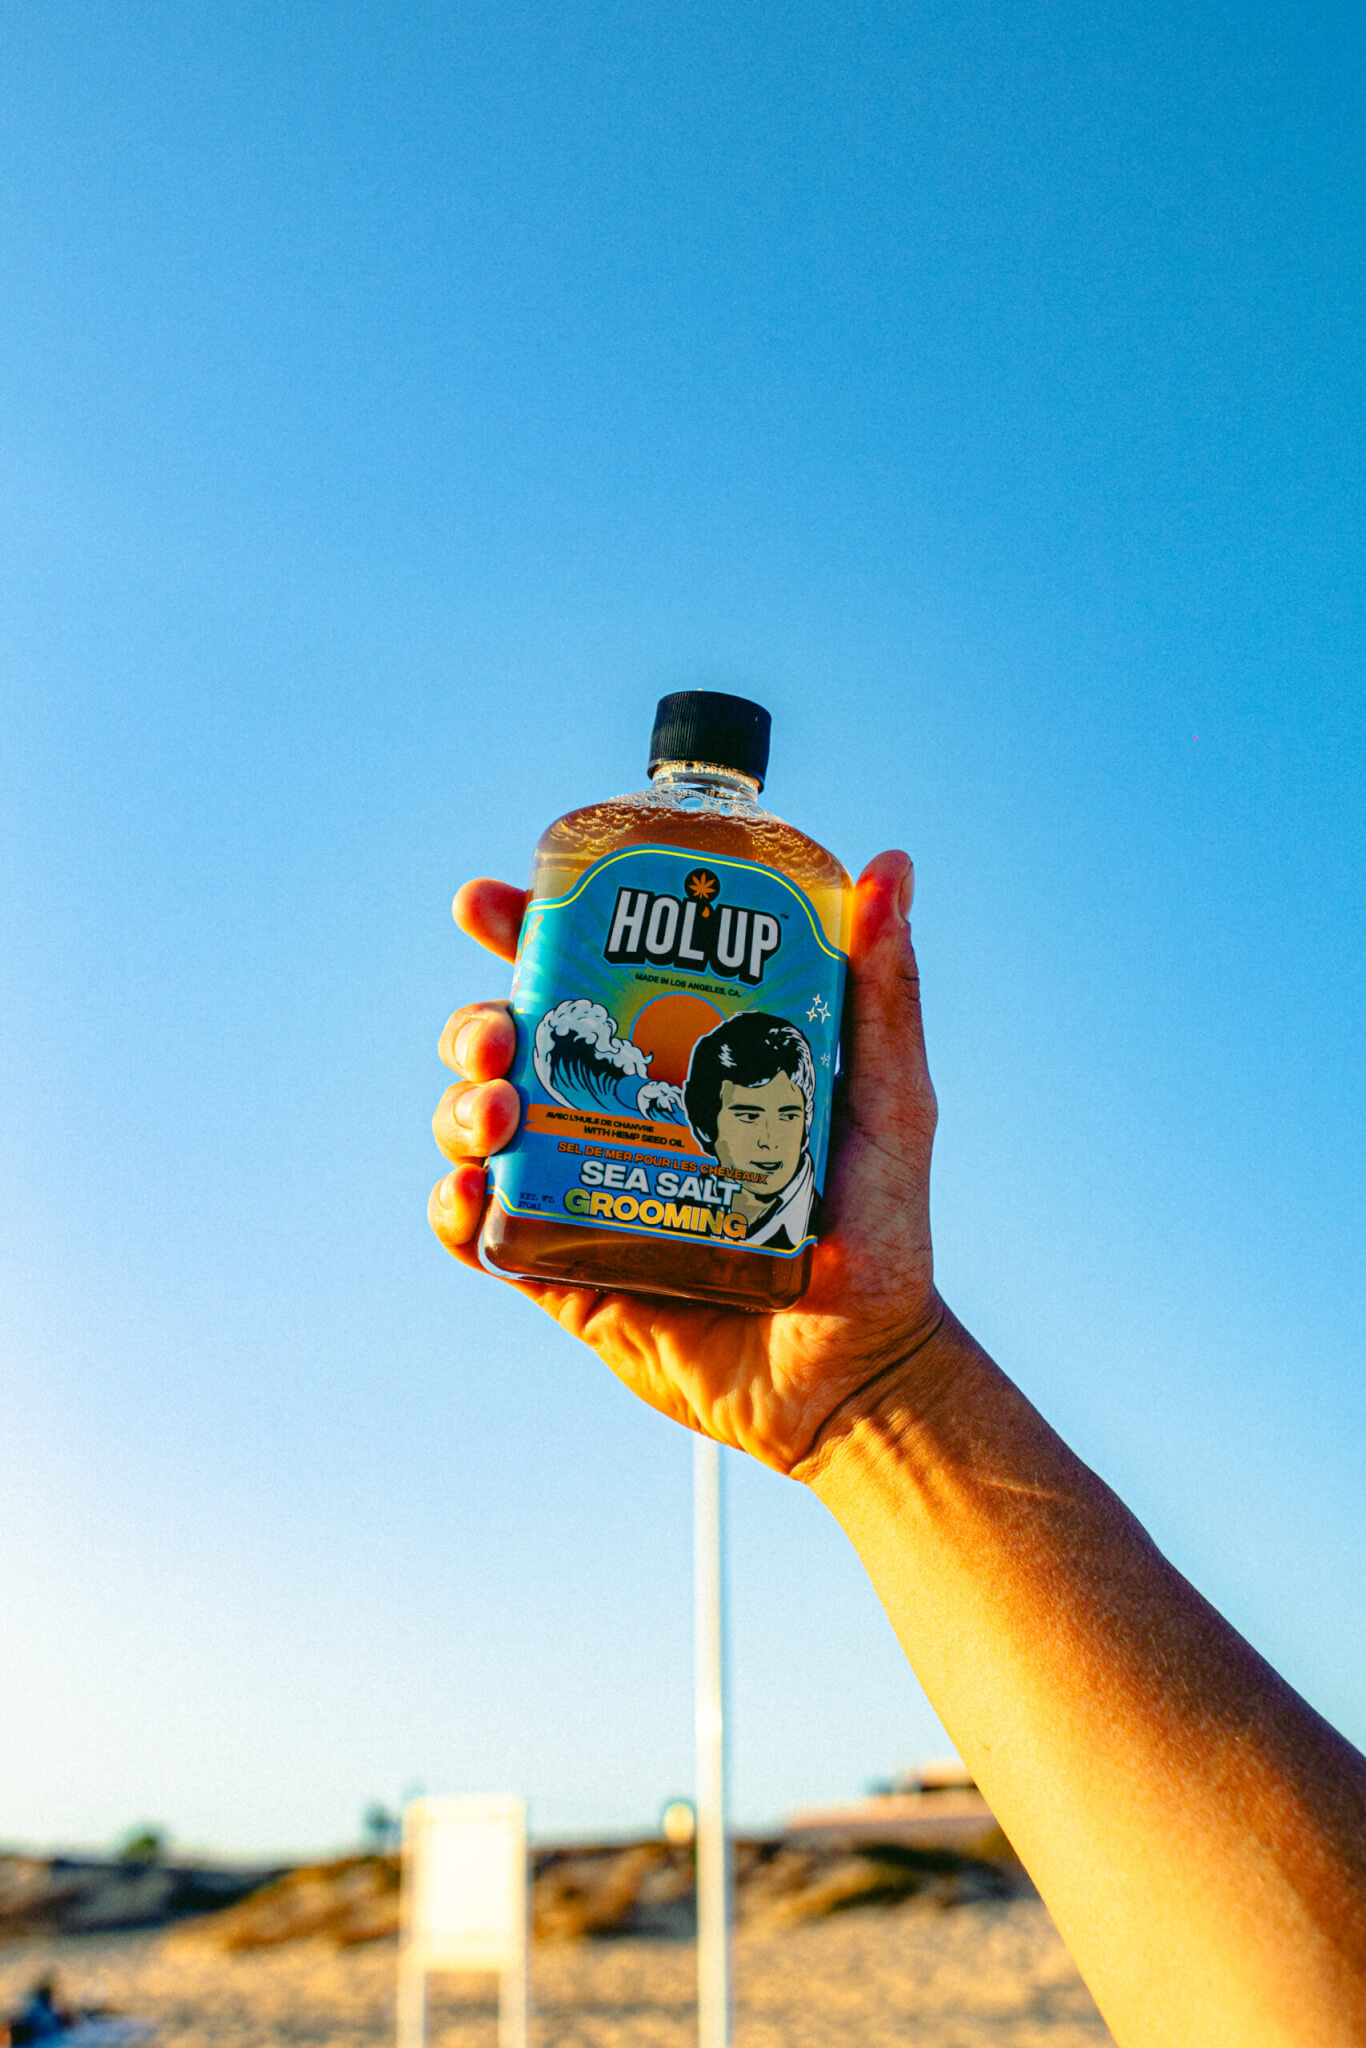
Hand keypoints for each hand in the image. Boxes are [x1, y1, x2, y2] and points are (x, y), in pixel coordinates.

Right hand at [429, 851, 943, 1474]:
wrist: (857, 1376)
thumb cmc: (883, 1236)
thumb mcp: (890, 1101)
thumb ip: (885, 993)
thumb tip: (891, 866)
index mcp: (678, 1058)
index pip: (588, 974)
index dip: (526, 931)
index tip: (490, 904)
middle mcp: (620, 1114)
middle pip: (512, 1043)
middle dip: (476, 1021)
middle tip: (500, 1031)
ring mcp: (585, 1190)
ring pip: (481, 1126)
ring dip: (462, 1105)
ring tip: (497, 1113)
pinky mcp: (564, 1273)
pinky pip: (482, 1234)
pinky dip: (453, 1207)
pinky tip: (471, 1191)